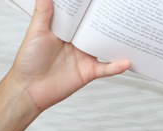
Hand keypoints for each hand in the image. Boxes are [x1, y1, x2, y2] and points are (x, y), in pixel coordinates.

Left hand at [7, 0, 129, 112]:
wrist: (29, 89)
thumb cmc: (28, 61)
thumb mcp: (36, 31)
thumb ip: (43, 12)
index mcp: (66, 29)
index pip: (82, 13)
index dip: (90, 4)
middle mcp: (76, 41)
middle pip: (97, 27)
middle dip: (109, 18)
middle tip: (123, 6)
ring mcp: (84, 56)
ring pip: (105, 45)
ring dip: (118, 40)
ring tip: (133, 29)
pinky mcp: (88, 71)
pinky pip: (106, 68)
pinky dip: (116, 66)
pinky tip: (127, 61)